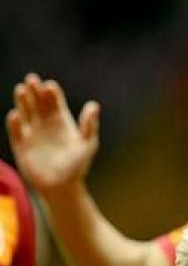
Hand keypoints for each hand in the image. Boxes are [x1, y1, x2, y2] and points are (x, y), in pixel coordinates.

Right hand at [6, 74, 99, 193]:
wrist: (62, 187)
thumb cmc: (78, 165)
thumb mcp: (88, 144)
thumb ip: (89, 126)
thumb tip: (94, 105)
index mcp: (62, 122)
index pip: (55, 102)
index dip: (52, 92)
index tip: (49, 85)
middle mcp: (45, 124)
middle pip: (38, 103)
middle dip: (35, 91)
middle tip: (31, 79)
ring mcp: (32, 134)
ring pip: (26, 113)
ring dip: (23, 101)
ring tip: (21, 89)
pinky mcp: (21, 146)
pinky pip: (16, 132)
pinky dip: (15, 124)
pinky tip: (15, 115)